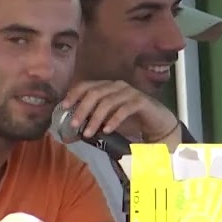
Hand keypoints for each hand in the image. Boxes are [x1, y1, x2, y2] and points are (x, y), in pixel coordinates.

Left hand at [61, 80, 178, 142]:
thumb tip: (67, 136)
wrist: (156, 124)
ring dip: (95, 118)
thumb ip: (89, 125)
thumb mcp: (106, 123)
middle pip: (95, 93)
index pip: (86, 85)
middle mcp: (117, 86)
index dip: (74, 94)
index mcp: (107, 87)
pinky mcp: (141, 102)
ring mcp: (130, 92)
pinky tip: (106, 131)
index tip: (64, 107)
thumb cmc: (130, 121)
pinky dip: (113, 120)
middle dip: (82, 109)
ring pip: (108, 102)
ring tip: (88, 133)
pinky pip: (124, 109)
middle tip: (74, 125)